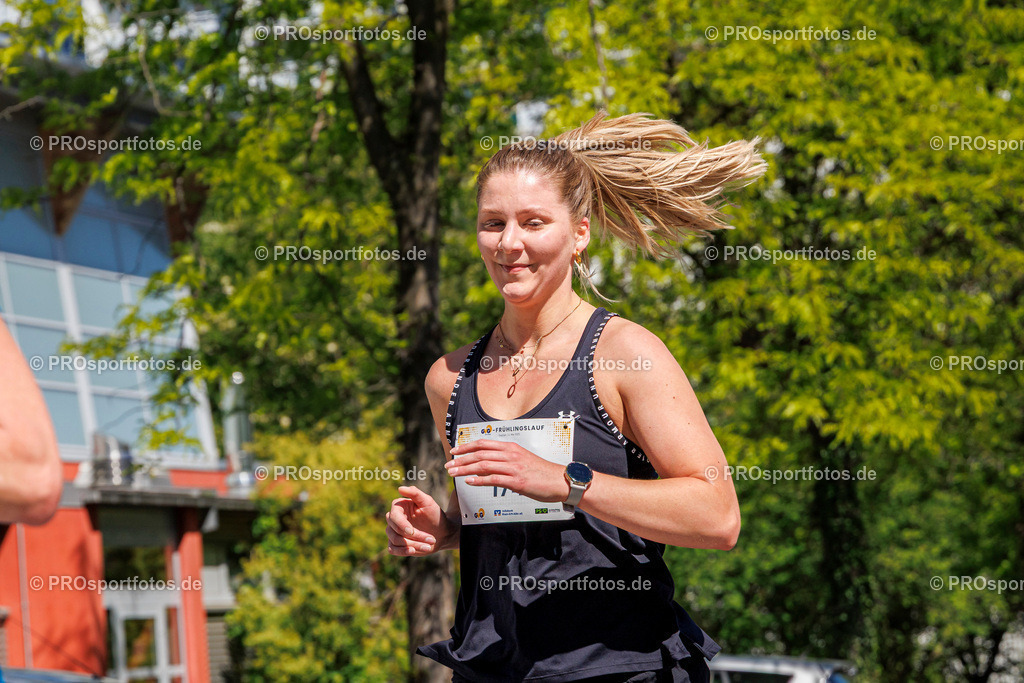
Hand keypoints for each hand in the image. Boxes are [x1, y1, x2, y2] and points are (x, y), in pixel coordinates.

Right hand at [386, 486, 452, 555]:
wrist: (441, 532)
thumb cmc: (434, 515)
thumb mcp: (428, 502)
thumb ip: (415, 493)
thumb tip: (400, 488)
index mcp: (399, 506)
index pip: (394, 516)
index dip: (401, 525)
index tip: (412, 531)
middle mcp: (393, 519)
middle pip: (394, 529)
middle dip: (413, 536)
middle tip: (431, 539)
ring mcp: (394, 532)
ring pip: (395, 540)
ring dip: (412, 544)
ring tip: (429, 546)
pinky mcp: (396, 543)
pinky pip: (392, 549)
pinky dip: (402, 551)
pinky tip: (413, 551)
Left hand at [445, 439, 570, 502]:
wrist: (560, 480)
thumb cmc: (541, 472)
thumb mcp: (522, 459)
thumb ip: (506, 459)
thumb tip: (490, 463)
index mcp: (511, 447)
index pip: (483, 443)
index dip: (467, 446)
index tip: (454, 451)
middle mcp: (510, 454)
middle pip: (480, 454)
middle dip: (461, 459)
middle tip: (448, 465)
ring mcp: (513, 467)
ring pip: (483, 465)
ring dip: (465, 469)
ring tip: (453, 473)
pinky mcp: (517, 481)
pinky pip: (494, 479)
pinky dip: (479, 480)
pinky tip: (469, 482)